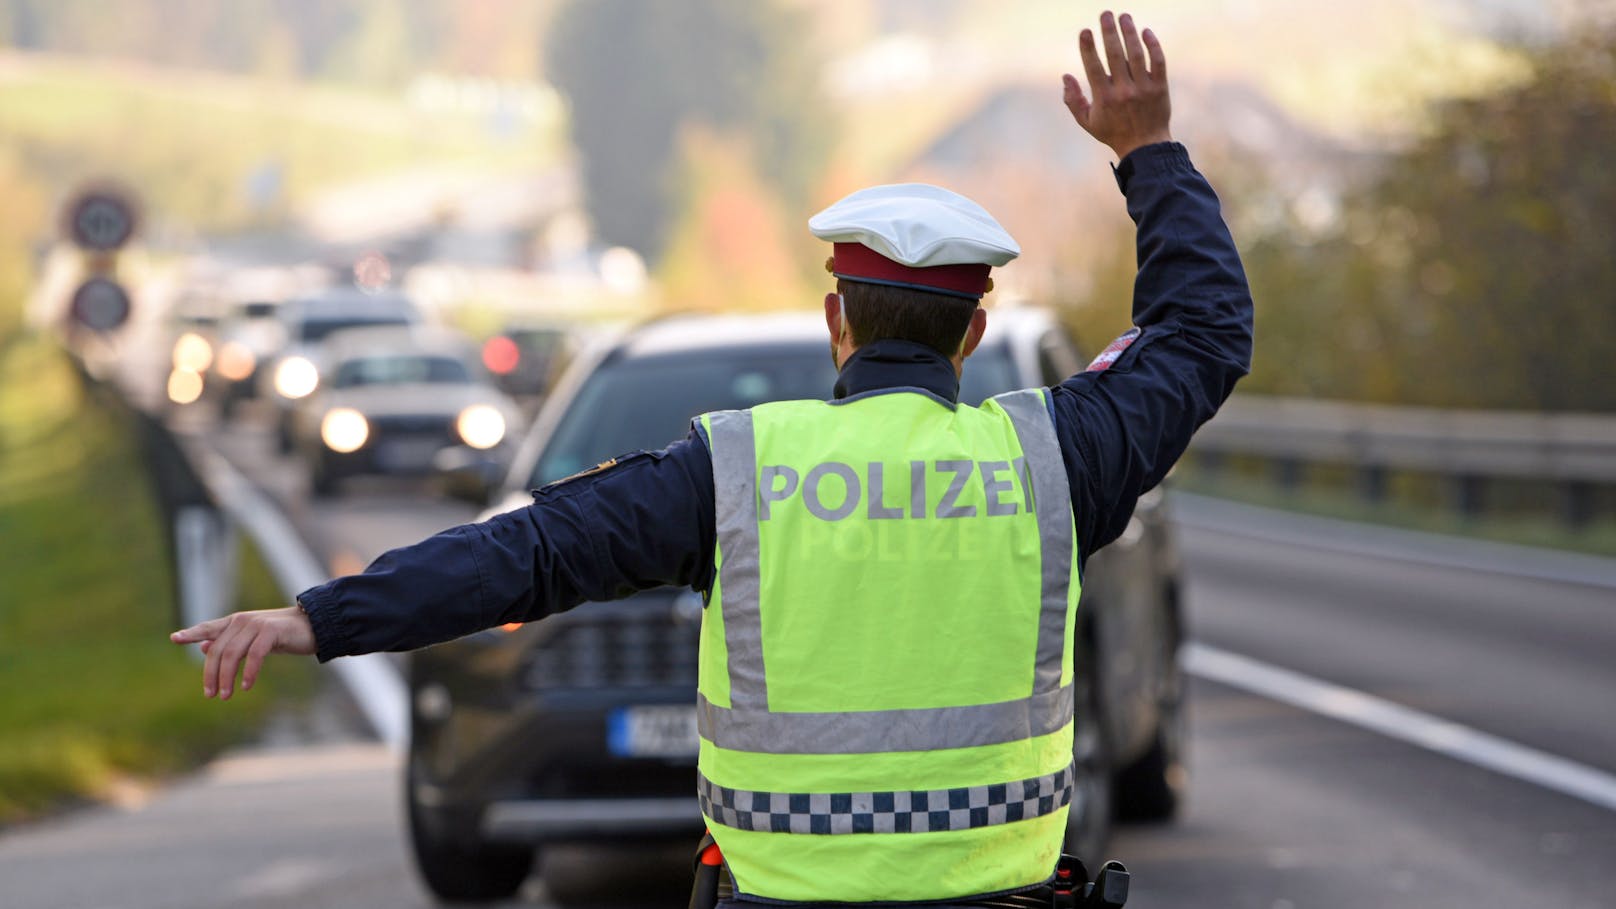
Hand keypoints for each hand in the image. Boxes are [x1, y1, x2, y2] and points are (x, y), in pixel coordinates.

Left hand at [171, 606, 315, 699]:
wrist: (314, 626)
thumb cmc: (283, 635)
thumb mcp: (253, 639)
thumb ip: (230, 643)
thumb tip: (203, 647)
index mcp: (236, 622)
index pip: (208, 627)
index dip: (191, 633)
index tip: (174, 638)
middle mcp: (242, 621)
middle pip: (217, 649)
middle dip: (211, 674)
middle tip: (210, 694)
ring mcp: (256, 624)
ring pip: (232, 653)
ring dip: (226, 677)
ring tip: (225, 695)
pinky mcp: (271, 631)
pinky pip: (254, 655)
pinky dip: (249, 672)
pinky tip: (247, 686)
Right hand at [1062, 11, 1171, 160]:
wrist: (1145, 146)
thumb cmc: (1113, 132)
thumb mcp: (1087, 122)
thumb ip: (1073, 100)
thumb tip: (1065, 76)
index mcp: (1104, 98)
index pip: (1094, 67)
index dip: (1088, 47)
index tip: (1085, 31)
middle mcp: (1124, 91)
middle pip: (1115, 55)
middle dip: (1109, 32)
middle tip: (1106, 14)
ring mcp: (1143, 88)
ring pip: (1136, 54)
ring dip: (1129, 33)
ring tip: (1124, 17)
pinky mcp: (1160, 87)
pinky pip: (1157, 61)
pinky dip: (1152, 45)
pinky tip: (1145, 32)